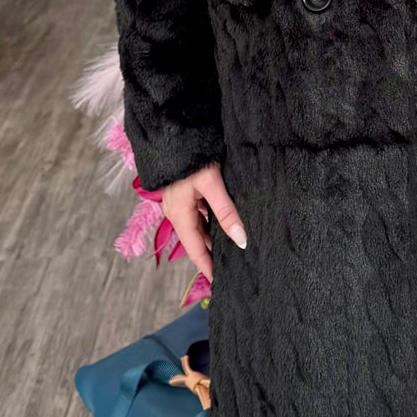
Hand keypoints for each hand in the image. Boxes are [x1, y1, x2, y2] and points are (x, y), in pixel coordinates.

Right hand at [161, 162, 246, 281]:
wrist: (175, 132)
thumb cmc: (192, 159)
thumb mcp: (211, 185)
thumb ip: (226, 212)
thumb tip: (241, 240)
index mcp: (180, 216)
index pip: (195, 251)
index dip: (208, 268)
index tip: (220, 284)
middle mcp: (178, 213)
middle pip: (197, 241)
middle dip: (214, 254)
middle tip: (234, 267)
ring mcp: (181, 203)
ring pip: (200, 227)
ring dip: (214, 238)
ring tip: (234, 249)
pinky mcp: (186, 193)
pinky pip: (200, 215)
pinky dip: (213, 223)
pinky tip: (227, 225)